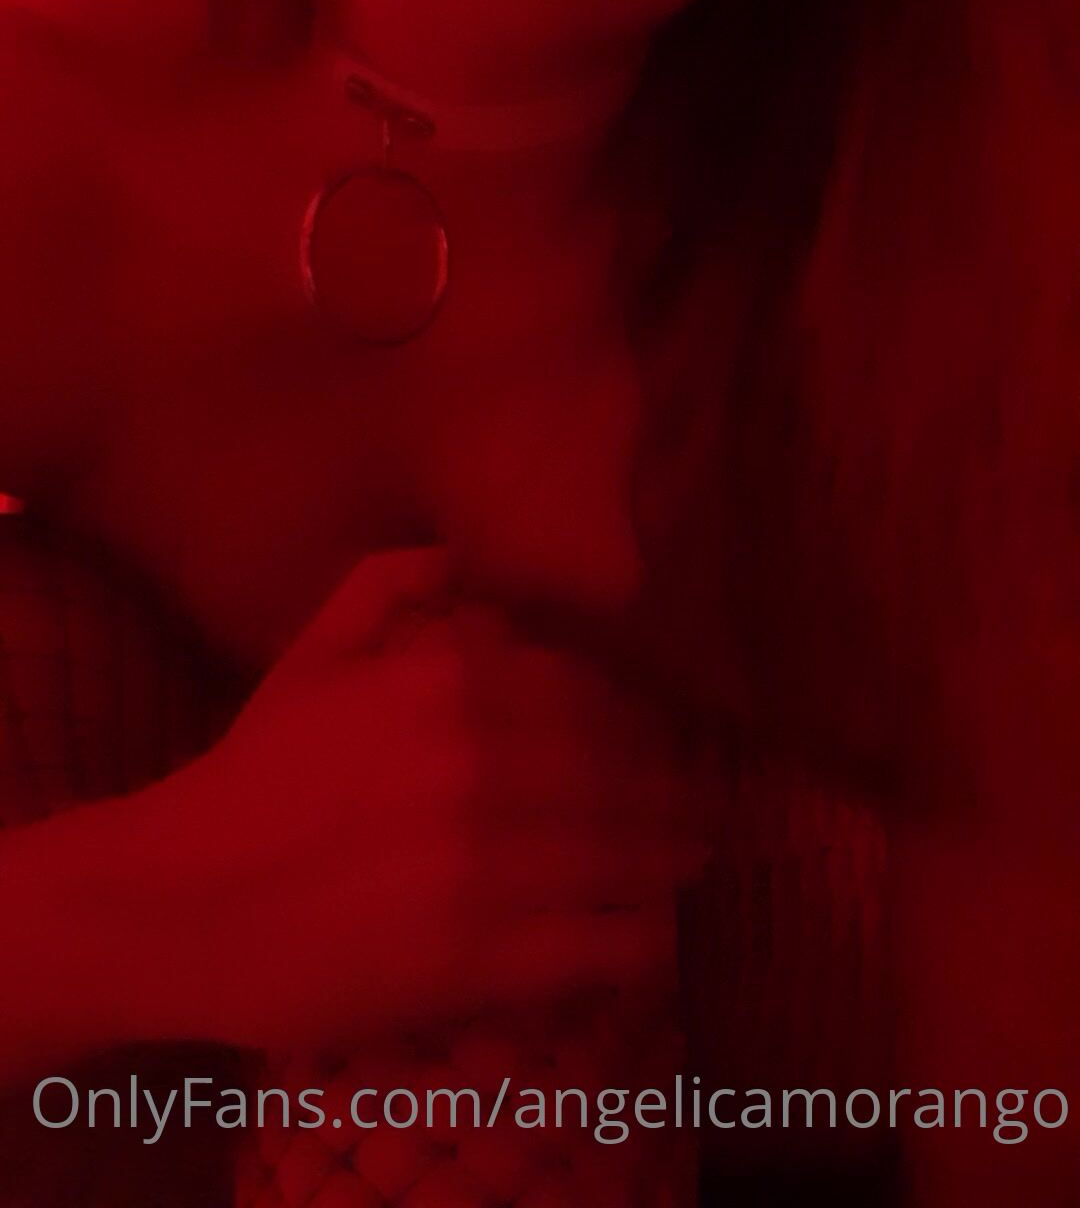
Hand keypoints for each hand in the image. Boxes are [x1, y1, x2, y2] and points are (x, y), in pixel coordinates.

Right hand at [156, 547, 707, 1057]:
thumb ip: (387, 586)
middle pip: (619, 775)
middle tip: (698, 811)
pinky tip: (648, 935)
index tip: (653, 742)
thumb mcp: (311, 657)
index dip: (633, 724)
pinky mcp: (481, 957)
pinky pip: (601, 944)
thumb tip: (462, 556)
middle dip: (671, 794)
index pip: (586, 696)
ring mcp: (487, 863)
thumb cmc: (251, 779)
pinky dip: (639, 939)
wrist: (177, 904)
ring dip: (670, 861)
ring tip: (690, 864)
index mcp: (447, 682)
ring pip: (625, 856)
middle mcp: (480, 763)